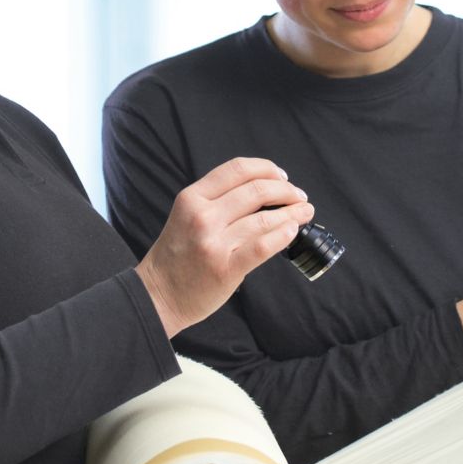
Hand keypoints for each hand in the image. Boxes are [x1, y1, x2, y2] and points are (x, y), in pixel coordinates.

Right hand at [136, 157, 313, 337]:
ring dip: (293, 213)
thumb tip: (263, 190)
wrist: (158, 295)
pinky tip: (293, 231)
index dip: (267, 168)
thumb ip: (216, 200)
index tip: (282, 176)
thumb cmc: (176, 256)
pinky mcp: (226, 268)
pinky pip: (263, 246)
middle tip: (299, 196)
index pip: (237, 169)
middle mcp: (202, 216)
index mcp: (192, 198)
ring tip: (305, 212)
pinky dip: (283, 235)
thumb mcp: (186, 215)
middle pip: (256, 190)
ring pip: (265, 219)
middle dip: (286, 190)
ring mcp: (214, 243)